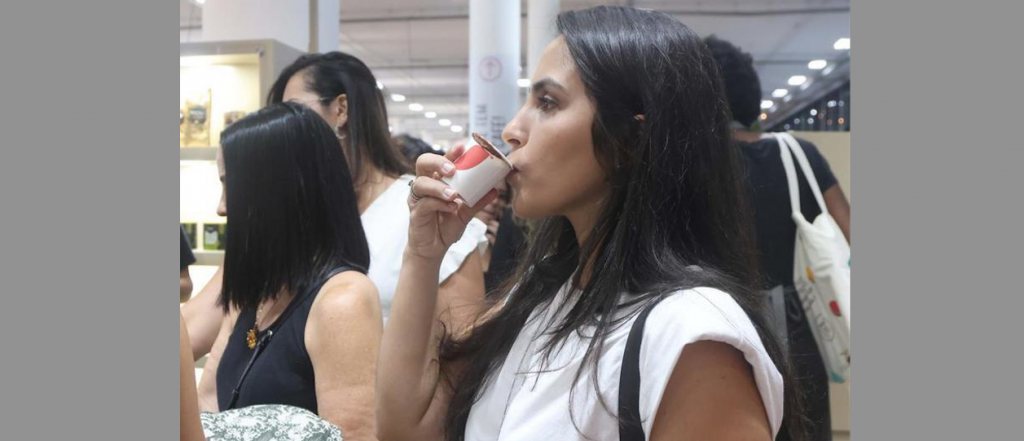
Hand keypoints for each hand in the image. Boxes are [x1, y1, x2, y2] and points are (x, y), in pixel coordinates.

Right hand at [407, 145, 497, 260]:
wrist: (434, 249)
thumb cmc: (446, 226)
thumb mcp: (466, 213)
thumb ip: (478, 201)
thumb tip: (495, 189)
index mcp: (436, 180)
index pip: (440, 160)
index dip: (450, 152)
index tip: (462, 146)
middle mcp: (424, 185)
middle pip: (423, 163)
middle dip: (438, 162)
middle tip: (452, 169)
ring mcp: (417, 199)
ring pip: (421, 183)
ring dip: (439, 187)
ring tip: (454, 194)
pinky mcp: (415, 213)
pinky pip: (424, 204)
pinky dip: (439, 204)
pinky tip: (451, 207)